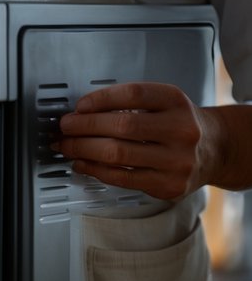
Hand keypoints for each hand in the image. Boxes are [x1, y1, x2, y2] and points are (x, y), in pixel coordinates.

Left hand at [56, 82, 216, 200]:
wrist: (216, 150)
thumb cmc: (179, 124)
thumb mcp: (164, 104)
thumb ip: (129, 105)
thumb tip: (81, 114)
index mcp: (177, 102)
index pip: (134, 94)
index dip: (101, 99)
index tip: (79, 106)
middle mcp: (181, 129)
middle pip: (122, 125)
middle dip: (84, 127)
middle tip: (65, 127)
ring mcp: (177, 160)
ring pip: (118, 154)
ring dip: (83, 149)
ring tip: (67, 146)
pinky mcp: (169, 185)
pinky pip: (121, 178)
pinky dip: (95, 170)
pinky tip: (82, 163)